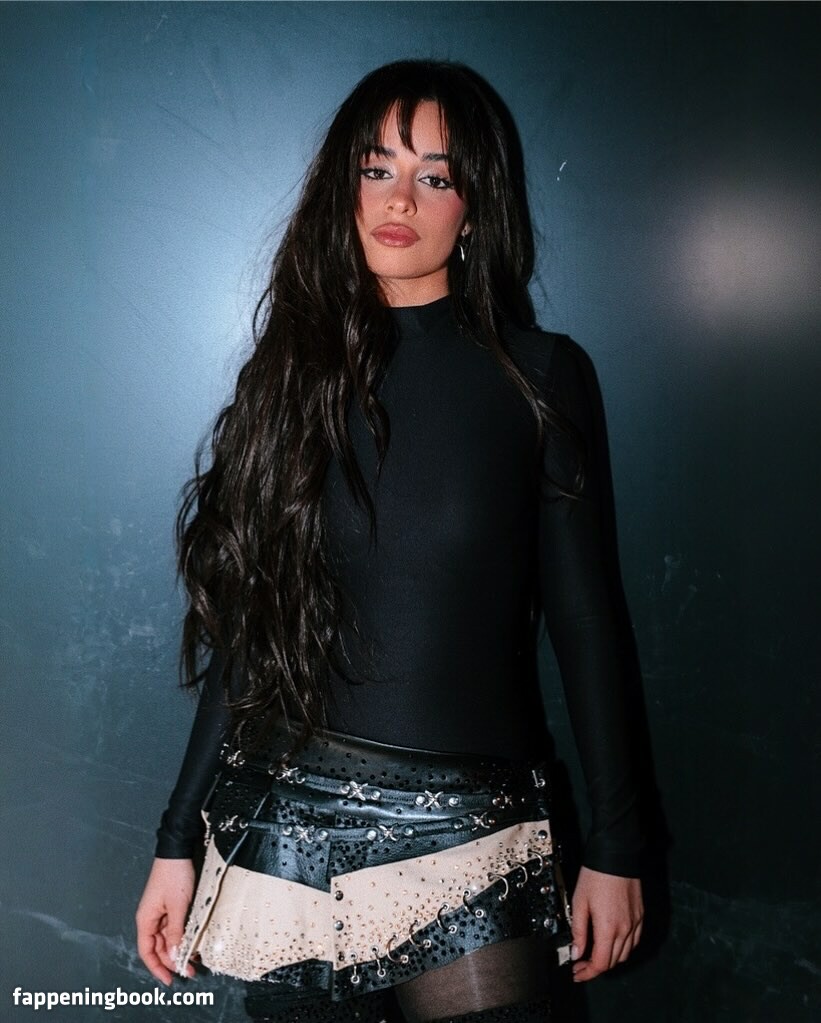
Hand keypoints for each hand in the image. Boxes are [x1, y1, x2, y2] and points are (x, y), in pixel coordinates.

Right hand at [135, 858, 196, 984]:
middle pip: (159, 947)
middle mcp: (151, 918)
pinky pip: (174, 927)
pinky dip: (182, 936)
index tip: (170, 980)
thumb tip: (175, 956)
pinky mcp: (170, 906)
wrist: (178, 851)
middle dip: (172, 961)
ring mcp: (161, 912)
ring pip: (168, 938)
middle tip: (190, 970)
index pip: (147, 952)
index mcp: (146, 920)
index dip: (157, 968)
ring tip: (194, 959)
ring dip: (178, 949)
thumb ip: (176, 932)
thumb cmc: (174, 876)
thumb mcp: (177, 906)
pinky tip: (192, 942)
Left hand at [569, 865, 642, 981]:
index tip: (577, 973)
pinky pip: (634, 942)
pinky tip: (611, 942)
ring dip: (609, 959)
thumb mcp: (579, 902)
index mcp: (608, 928)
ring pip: (624, 954)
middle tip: (581, 964)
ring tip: (594, 954)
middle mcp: (625, 929)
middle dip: (595, 968)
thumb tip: (576, 952)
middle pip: (612, 962)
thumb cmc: (596, 875)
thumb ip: (578, 931)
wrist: (616, 855)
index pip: (600, 963)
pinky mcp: (640, 916)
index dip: (587, 973)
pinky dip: (622, 948)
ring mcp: (635, 923)